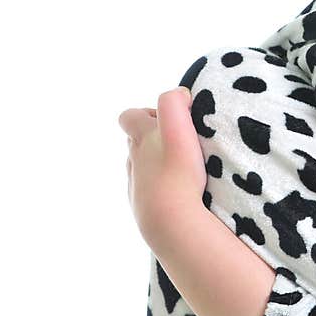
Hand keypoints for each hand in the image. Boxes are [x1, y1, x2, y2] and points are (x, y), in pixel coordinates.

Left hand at [119, 87, 206, 240]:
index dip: (148, 113)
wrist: (170, 221)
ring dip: (160, 163)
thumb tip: (180, 93)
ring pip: (143, 167)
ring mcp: (138, 186)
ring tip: (184, 168)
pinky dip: (164, 188)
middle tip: (182, 143)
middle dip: (155, 138)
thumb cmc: (177, 175)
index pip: (130, 116)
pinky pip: (152, 192)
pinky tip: (182, 192)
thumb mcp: (177, 128)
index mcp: (140, 140)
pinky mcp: (146, 208)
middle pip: (136, 141)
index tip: (173, 121)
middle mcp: (134, 161)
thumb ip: (173, 102)